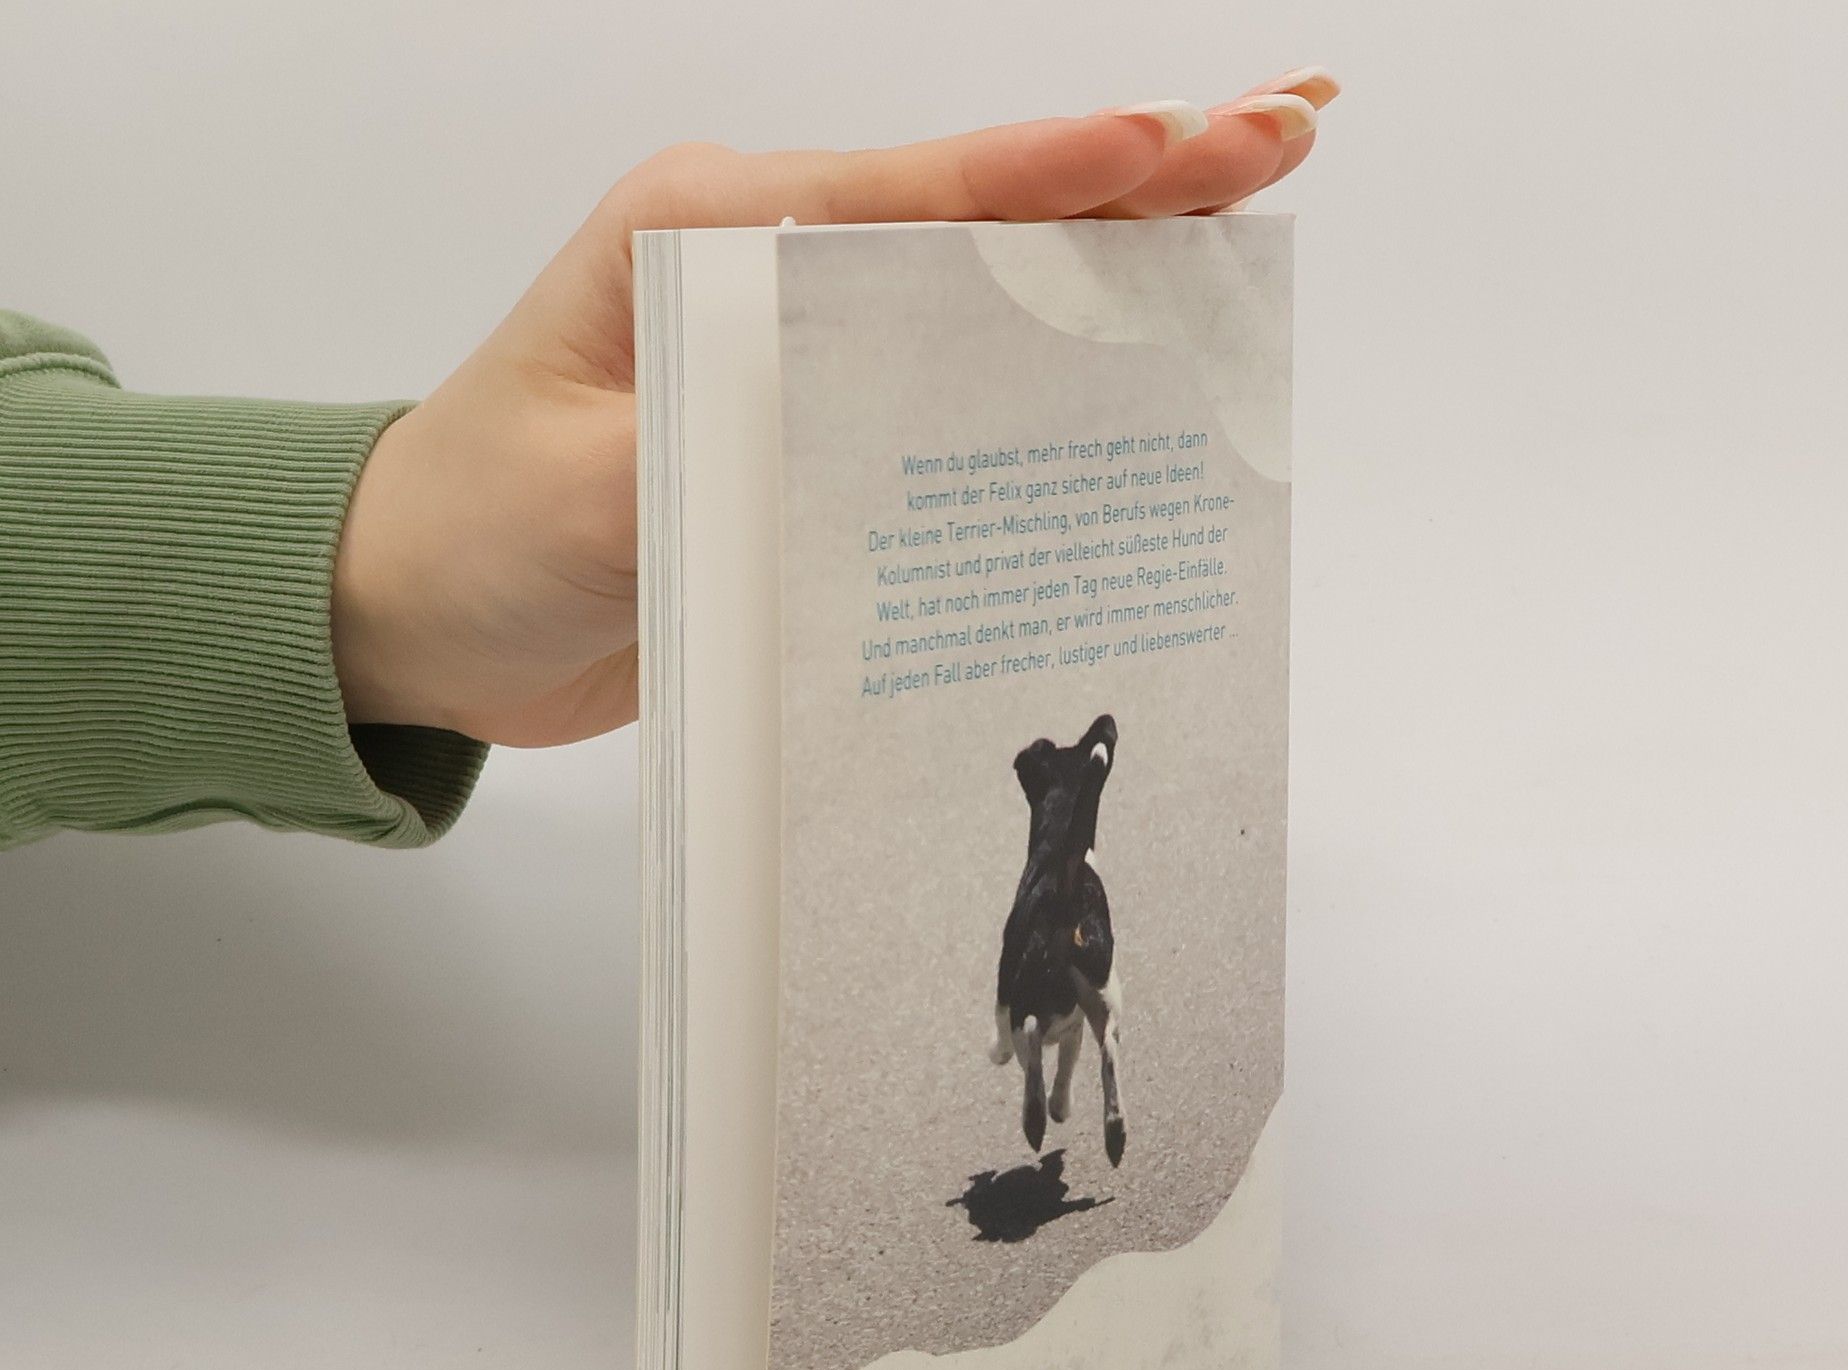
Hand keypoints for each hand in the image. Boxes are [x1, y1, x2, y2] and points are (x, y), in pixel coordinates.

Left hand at [330, 70, 1338, 745]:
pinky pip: (944, 399)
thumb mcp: (585, 499)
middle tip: (1285, 139)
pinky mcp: (806, 440)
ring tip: (1251, 235)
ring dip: (1114, 271)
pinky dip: (1045, 380)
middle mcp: (767, 274)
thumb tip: (868, 450)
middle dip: (1134, 185)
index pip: (913, 194)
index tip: (1182, 146)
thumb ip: (720, 460)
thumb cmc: (474, 532)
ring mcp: (795, 355)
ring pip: (980, 299)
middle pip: (979, 220)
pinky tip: (1135, 381)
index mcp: (708, 237)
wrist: (421, 611)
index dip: (1056, 176)